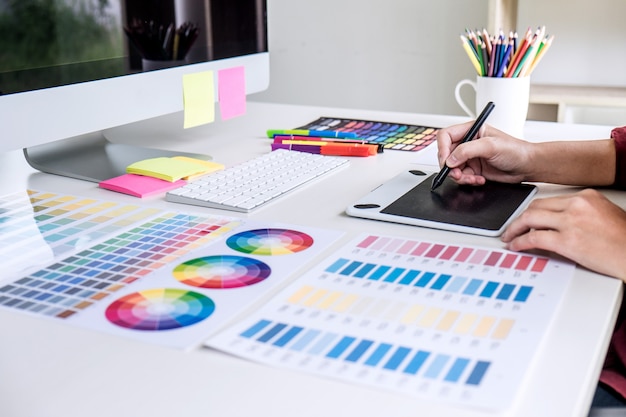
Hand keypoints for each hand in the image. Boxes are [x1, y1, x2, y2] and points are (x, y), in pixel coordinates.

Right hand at [436, 122, 533, 184]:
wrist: (527, 166)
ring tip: (471, 178)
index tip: (446, 160)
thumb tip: (450, 159)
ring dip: (459, 176)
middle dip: (450, 166)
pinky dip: (467, 181)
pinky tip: (479, 180)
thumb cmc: (516, 150)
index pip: (446, 136)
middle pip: (446, 154)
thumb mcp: (491, 146)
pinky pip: (461, 177)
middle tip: (457, 173)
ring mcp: (470, 158)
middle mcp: (468, 143)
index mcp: (471, 130)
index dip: (442, 148)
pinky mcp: (473, 170)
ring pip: (452, 168)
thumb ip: (468, 150)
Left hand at [502, 189, 625, 280]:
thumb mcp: (603, 215)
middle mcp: (577, 205)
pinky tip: (515, 246)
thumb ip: (580, 215)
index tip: (526, 219)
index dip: (533, 211)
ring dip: (514, 229)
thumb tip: (557, 224)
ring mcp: (571, 222)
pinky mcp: (567, 241)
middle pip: (536, 207)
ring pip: (530, 219)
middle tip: (511, 228)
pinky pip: (533, 238)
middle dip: (520, 218)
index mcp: (586, 197)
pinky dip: (519, 242)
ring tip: (509, 237)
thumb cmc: (624, 241)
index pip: (549, 201)